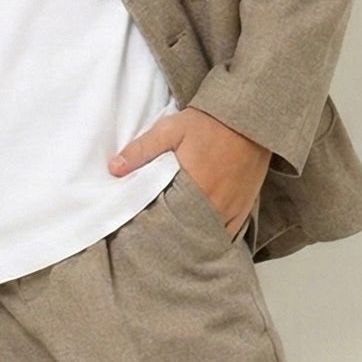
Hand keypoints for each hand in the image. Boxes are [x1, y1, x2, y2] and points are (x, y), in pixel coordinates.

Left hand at [107, 109, 271, 236]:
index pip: (170, 223)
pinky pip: (229, 233)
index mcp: (194, 189)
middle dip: (173, 239)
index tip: (143, 236)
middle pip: (189, 233)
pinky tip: (201, 239)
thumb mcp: (170, 130)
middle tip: (157, 243)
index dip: (156, 231)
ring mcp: (232, 209)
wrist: (248, 118)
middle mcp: (215, 205)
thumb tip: (114, 168)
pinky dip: (214, 237)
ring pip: (209, 236)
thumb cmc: (209, 123)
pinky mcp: (244, 207)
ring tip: (177, 243)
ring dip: (193, 239)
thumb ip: (141, 150)